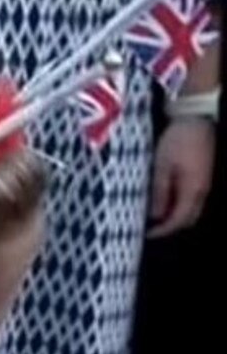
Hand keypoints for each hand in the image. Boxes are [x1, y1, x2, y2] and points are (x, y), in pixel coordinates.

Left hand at [149, 118, 215, 238]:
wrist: (196, 119)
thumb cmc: (177, 141)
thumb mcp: (162, 166)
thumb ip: (159, 192)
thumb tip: (155, 216)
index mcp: (193, 190)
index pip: (179, 220)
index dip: (163, 231)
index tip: (147, 234)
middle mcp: (203, 190)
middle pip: (188, 218)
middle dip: (170, 226)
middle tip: (149, 227)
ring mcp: (205, 183)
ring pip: (191, 209)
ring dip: (174, 215)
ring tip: (154, 215)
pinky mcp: (203, 176)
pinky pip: (192, 198)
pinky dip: (178, 204)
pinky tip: (164, 200)